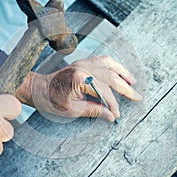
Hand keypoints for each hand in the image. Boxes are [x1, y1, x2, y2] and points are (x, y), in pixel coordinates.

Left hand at [16, 56, 141, 121]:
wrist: (39, 88)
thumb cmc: (51, 100)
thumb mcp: (72, 110)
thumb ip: (94, 111)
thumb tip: (111, 116)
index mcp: (79, 79)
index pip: (104, 91)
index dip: (113, 104)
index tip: (117, 114)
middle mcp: (83, 67)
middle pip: (111, 76)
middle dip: (126, 89)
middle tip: (137, 98)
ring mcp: (83, 62)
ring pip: (110, 64)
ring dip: (123, 73)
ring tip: (133, 82)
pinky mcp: (83, 62)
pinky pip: (102, 60)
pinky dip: (113, 65)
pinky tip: (119, 71)